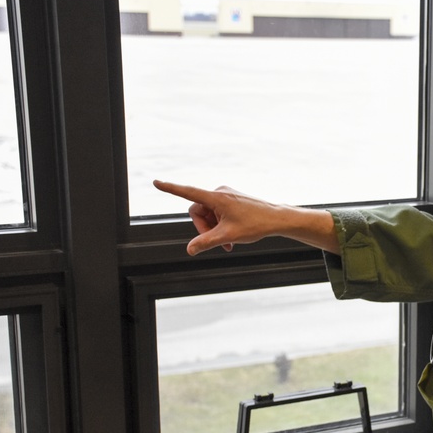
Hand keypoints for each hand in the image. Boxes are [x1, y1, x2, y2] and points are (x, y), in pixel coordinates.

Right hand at [153, 180, 338, 255]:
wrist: (277, 219)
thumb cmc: (255, 224)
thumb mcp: (228, 237)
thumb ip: (206, 243)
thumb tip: (189, 250)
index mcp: (216, 197)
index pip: (187, 192)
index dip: (170, 189)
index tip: (156, 182)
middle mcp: (219, 192)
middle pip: (197, 212)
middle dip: (205, 230)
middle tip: (220, 244)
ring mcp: (225, 195)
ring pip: (208, 215)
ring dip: (214, 230)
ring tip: (229, 243)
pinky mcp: (231, 199)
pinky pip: (217, 213)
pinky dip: (220, 226)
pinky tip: (232, 237)